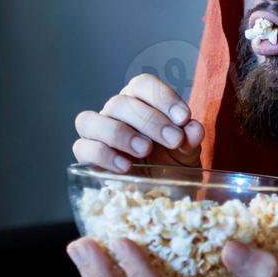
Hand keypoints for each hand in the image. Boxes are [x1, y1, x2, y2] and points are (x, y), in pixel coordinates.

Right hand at [73, 74, 203, 171]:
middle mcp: (115, 112)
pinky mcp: (86, 155)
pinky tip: (126, 166)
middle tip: (173, 140)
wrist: (161, 192)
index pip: (143, 84)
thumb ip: (191, 140)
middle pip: (120, 103)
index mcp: (141, 101)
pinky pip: (83, 147)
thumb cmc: (171, 164)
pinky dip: (103, 155)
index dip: (163, 97)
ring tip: (145, 150)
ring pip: (90, 120)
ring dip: (120, 134)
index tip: (184, 118)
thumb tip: (194, 128)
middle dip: (150, 121)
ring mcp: (97, 132)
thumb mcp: (187, 153)